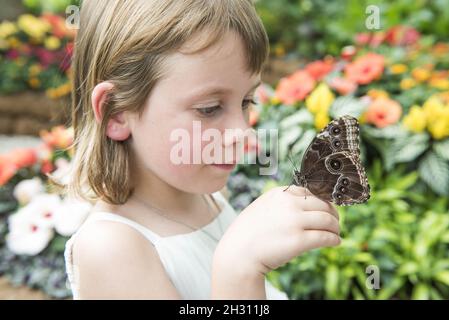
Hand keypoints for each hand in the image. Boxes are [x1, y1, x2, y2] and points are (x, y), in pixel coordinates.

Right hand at [215, 185, 340, 274]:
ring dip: (336, 227)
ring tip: (336, 233)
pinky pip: (326, 237)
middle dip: (333, 214)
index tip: (326, 209)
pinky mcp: (299, 241)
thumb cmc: (249, 233)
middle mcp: (289, 204)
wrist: (238, 253)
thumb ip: (282, 203)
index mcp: (280, 194)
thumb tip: (307, 207)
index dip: (322, 201)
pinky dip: (334, 239)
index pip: (311, 191)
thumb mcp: (262, 207)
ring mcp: (295, 221)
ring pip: (328, 220)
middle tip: (335, 223)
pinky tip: (335, 242)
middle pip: (323, 204)